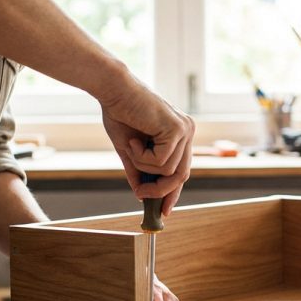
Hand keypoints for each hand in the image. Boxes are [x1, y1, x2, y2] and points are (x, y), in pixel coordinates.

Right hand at [100, 68, 194, 214]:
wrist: (113, 90)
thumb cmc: (119, 113)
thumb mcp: (129, 149)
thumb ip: (138, 170)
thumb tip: (142, 195)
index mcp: (180, 133)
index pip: (181, 169)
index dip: (172, 192)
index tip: (163, 211)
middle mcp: (187, 131)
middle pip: (181, 174)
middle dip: (160, 190)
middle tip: (141, 195)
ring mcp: (185, 129)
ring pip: (169, 170)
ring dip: (143, 165)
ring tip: (130, 147)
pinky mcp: (178, 129)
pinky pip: (162, 161)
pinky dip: (142, 156)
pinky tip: (134, 139)